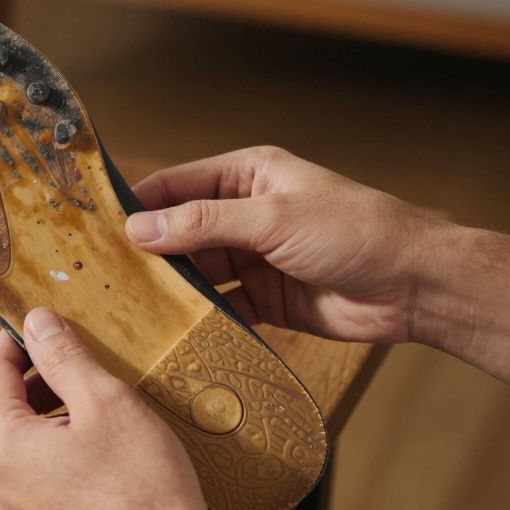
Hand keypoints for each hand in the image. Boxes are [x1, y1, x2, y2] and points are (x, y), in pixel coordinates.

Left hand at [0, 308, 247, 509]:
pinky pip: (40, 468)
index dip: (18, 336)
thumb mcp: (106, 403)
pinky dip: (63, 444)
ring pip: (25, 436)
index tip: (44, 318)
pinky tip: (104, 440)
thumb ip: (64, 356)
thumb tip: (37, 323)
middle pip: (6, 404)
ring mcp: (15, 508)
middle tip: (84, 353)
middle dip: (42, 374)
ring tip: (102, 398)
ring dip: (56, 409)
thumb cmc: (143, 498)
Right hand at [127, 145, 444, 344]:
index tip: (94, 228)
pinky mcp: (264, 299)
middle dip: (145, 253)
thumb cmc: (354, 232)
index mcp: (246, 176)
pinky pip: (220, 307)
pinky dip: (199, 319)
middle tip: (100, 277)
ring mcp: (253, 257)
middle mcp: (244, 213)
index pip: (175, 186)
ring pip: (196, 272)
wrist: (415, 286)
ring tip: (126, 308)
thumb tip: (139, 229)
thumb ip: (204, 223)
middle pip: (179, 232)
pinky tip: (171, 333)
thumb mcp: (273, 219)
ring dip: (169, 289)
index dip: (136, 205)